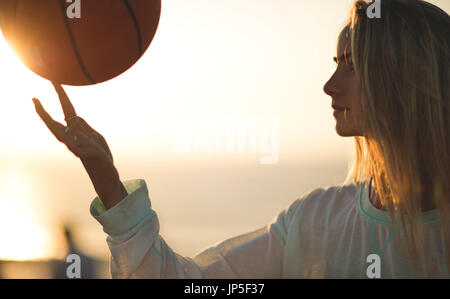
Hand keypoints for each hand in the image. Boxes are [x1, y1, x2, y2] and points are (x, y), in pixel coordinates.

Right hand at [33, 82, 126, 208]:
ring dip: (55, 125)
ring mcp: (77, 148)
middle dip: (43, 113)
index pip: (66, 112)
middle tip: (34, 99)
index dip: (61, 96)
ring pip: (61, 135)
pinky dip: (78, 141)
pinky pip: (78, 146)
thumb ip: (86, 128)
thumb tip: (76, 117)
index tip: (54, 82)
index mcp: (77, 133)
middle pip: (54, 125)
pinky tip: (71, 138)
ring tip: (43, 113)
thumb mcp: (96, 137)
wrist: (107, 175)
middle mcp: (73, 140)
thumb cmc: (102, 157)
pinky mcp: (86, 155)